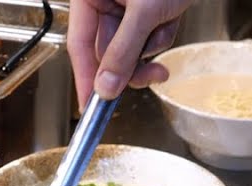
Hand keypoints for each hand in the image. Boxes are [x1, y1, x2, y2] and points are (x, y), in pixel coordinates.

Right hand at [66, 0, 192, 106]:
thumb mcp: (144, 12)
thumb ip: (123, 52)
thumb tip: (106, 88)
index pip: (79, 46)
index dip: (85, 80)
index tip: (90, 108)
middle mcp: (102, 3)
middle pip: (107, 54)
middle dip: (133, 64)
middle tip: (152, 76)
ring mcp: (123, 9)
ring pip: (130, 52)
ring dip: (152, 47)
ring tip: (165, 23)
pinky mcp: (143, 14)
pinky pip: (147, 42)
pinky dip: (162, 36)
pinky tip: (171, 17)